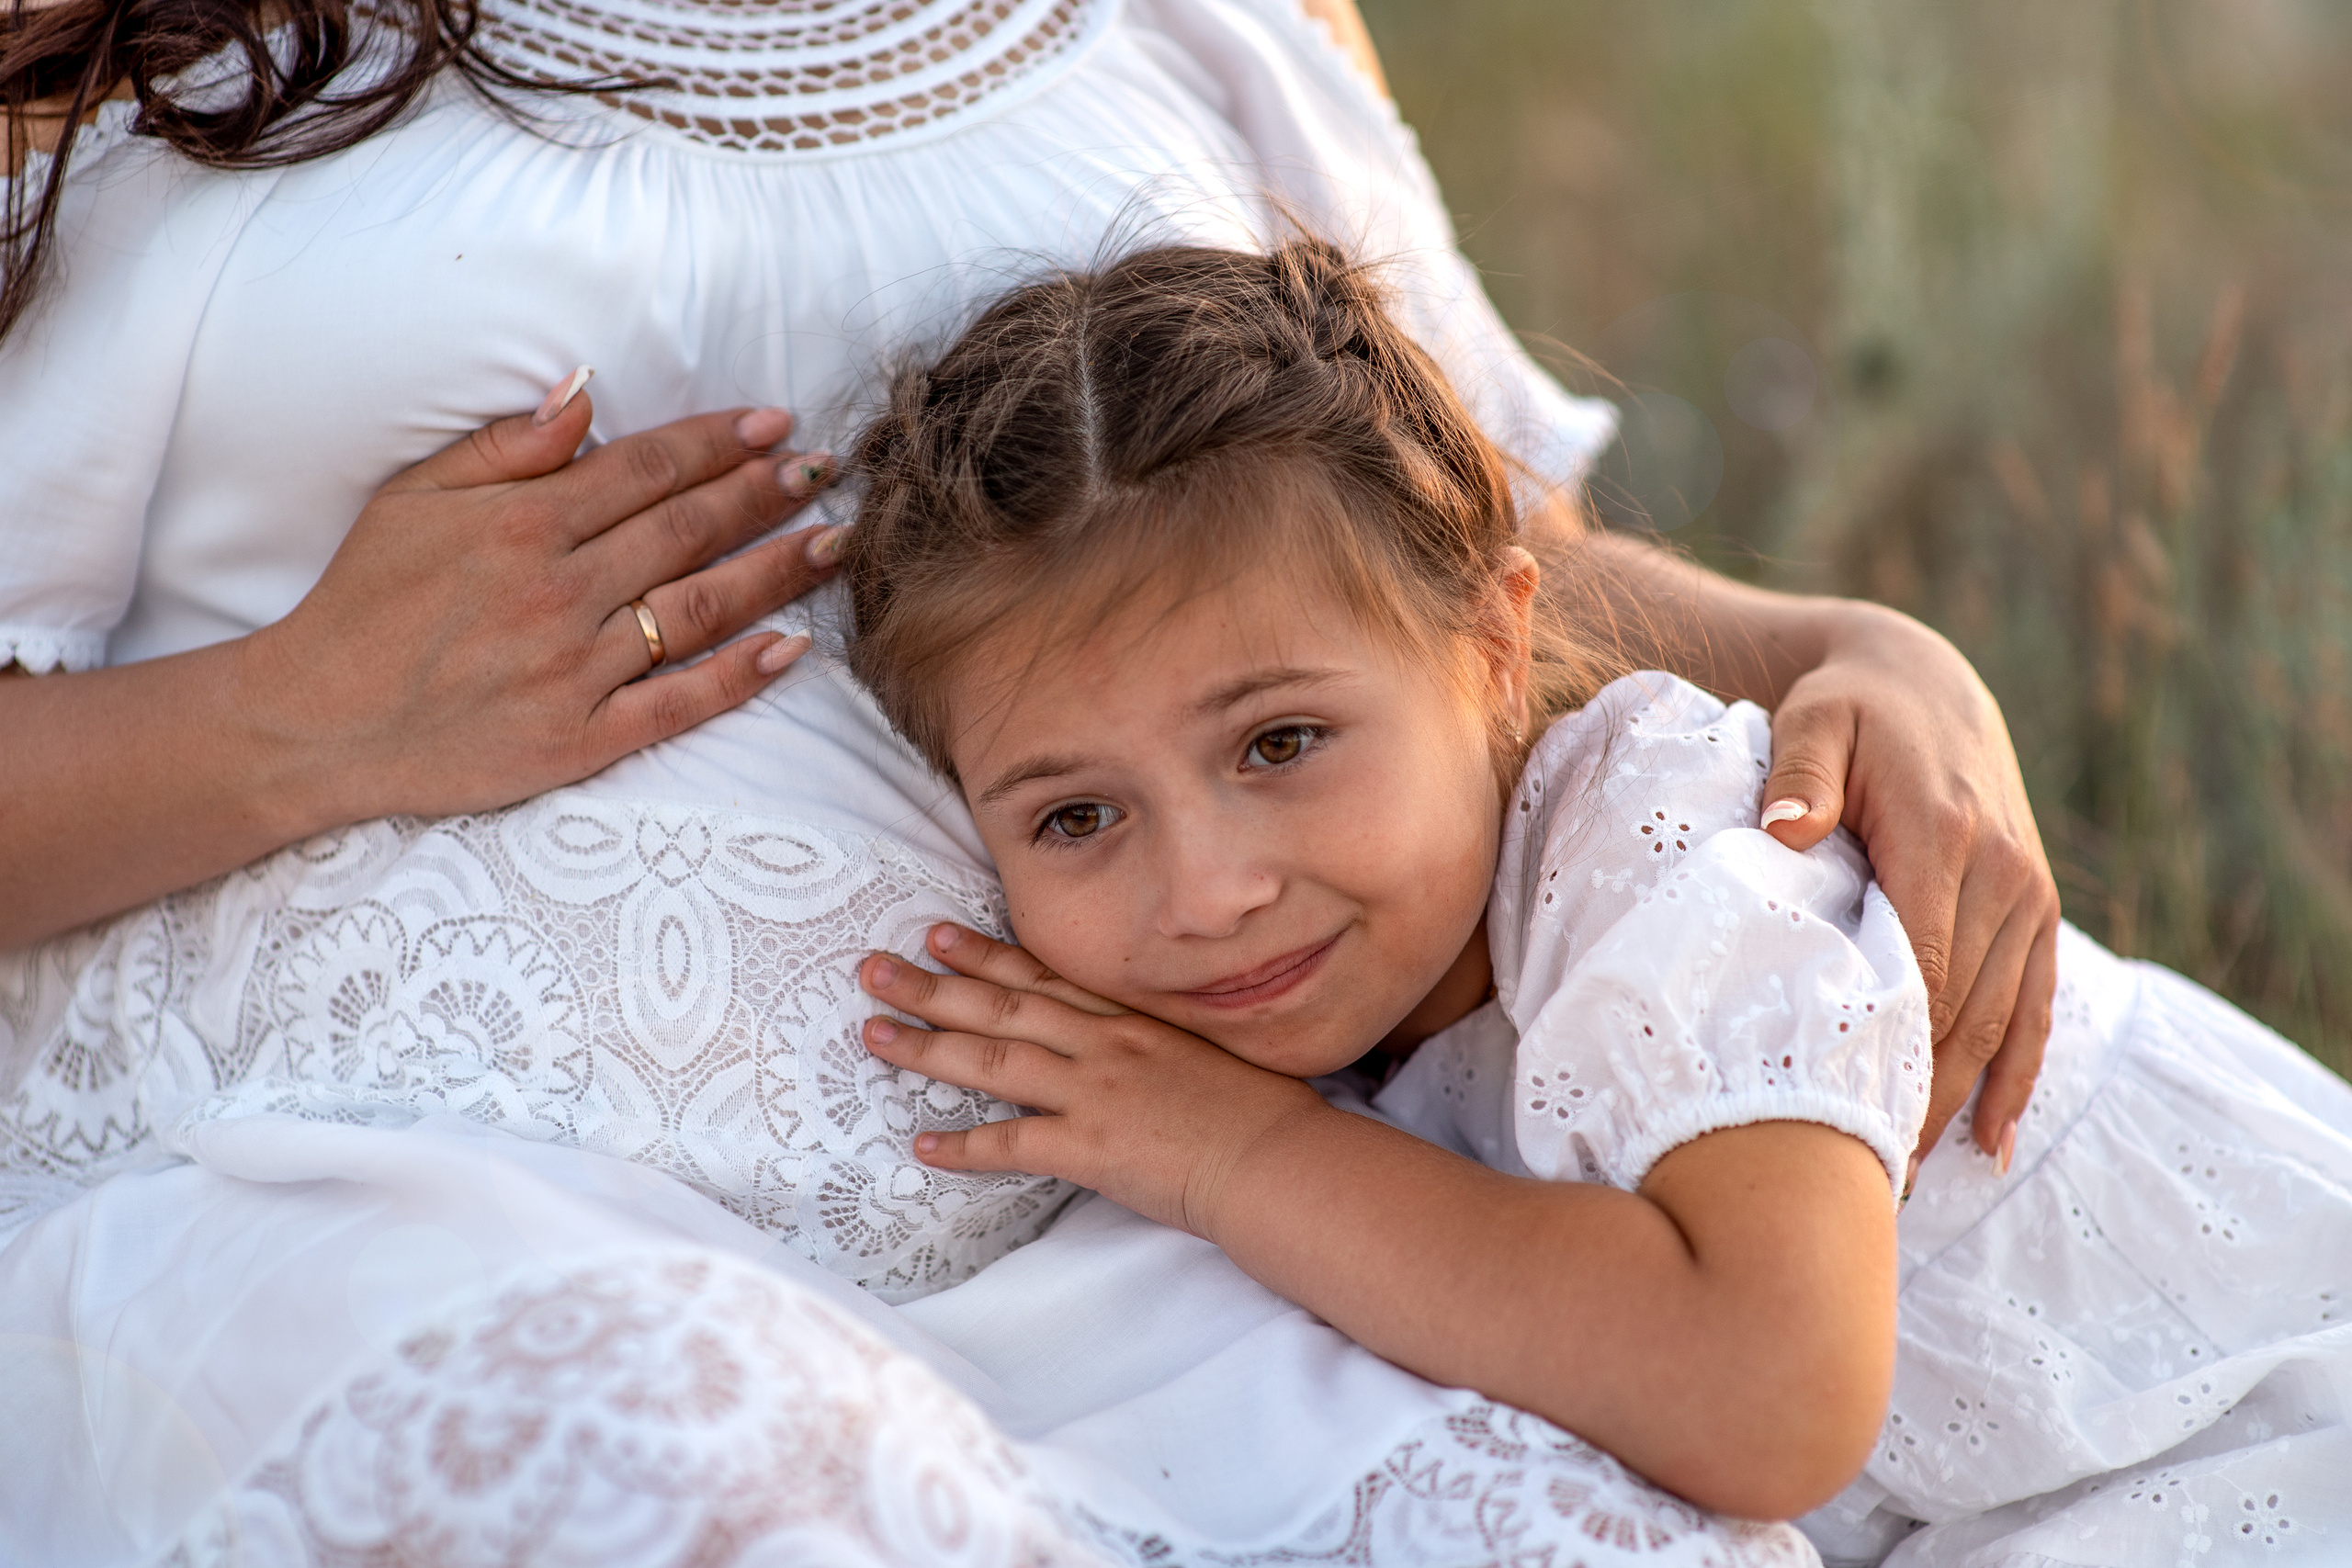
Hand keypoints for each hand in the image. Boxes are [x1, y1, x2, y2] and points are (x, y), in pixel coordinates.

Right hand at [242, 375, 842, 824]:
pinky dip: (740, 676)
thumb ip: (505, 447)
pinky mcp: (580, 739)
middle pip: (688, 531)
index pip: (646, 470)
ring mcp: (575, 669)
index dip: (718, 443)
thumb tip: (586, 391)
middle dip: (766, 494)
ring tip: (833, 544)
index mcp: (522, 524)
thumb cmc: (365, 602)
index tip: (776, 422)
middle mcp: (558, 590)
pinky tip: (792, 648)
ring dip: (776, 572)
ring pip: (700, 609)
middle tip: (827, 471)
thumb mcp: (414, 500)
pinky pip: (678, 704)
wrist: (315, 722)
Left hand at [857, 923, 1327, 1236]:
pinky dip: (964, 1148)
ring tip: (872, 1034)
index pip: (1044, 976)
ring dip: (926, 1047)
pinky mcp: (1090, 1147)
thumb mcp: (1208, 1052)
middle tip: (873, 969)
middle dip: (931, 986)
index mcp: (1131, 1018)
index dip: (986, 953)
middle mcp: (1104, 1044)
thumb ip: (1159, 1042)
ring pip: (991, 1061)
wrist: (1279, 1160)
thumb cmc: (1259, 1112)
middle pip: (1001, 1007)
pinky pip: (1012, 1144)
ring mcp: (1094, 1092)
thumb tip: (1130, 1046)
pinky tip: (921, 1148)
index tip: (939, 933)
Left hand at [1755, 604, 2059, 1170]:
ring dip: (1959, 1102)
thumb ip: (1798, 775)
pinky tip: (1993, 1142)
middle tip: (1858, 1180)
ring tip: (1906, 1179)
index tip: (1844, 1118)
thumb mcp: (1812, 720)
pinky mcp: (2035, 908)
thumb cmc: (1846, 707)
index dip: (1891, 1048)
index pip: (1923, 965)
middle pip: (1961, 1010)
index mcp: (1941, 837)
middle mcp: (2000, 873)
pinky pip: (2036, 1004)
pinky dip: (2017, 1074)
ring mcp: (2027, 895)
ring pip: (1999, 1020)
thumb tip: (1785, 829)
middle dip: (1915, 1097)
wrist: (1922, 680)